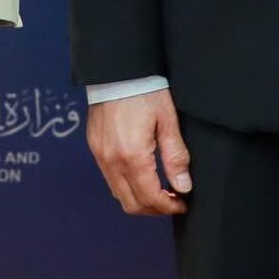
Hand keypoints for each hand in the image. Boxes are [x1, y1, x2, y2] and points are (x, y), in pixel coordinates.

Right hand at [86, 88, 191, 216]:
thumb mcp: (168, 121)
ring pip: (118, 194)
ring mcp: (100, 154)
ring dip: (139, 199)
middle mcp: (111, 160)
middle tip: (172, 201)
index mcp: (132, 156)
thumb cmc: (145, 90)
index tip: (182, 204)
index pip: (149, 198)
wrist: (117, 69)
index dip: (168, 207)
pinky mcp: (95, 147)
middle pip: (131, 204)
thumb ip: (175, 157)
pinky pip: (109, 178)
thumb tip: (183, 187)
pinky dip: (126, 185)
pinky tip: (141, 176)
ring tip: (159, 190)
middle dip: (153, 209)